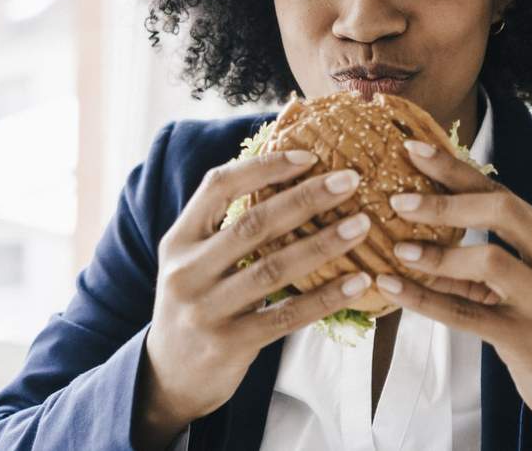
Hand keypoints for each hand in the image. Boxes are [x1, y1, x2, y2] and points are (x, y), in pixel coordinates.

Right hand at [133, 149, 374, 447]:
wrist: (169, 375)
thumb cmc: (196, 303)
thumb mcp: (193, 259)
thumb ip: (225, 224)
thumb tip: (287, 173)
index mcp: (179, 239)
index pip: (218, 186)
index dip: (263, 167)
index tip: (309, 156)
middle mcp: (186, 270)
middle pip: (253, 224)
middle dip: (306, 198)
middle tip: (350, 180)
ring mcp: (205, 309)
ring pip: (273, 268)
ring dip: (323, 244)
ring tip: (362, 225)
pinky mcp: (229, 344)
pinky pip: (286, 315)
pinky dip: (325, 297)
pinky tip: (357, 282)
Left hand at [373, 139, 531, 445]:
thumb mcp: (529, 280)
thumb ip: (486, 252)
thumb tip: (418, 221)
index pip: (503, 192)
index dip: (455, 169)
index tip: (412, 148)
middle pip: (504, 210)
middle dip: (447, 199)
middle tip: (398, 199)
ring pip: (490, 261)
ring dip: (438, 253)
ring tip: (397, 248)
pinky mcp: (527, 339)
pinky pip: (467, 313)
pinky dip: (424, 298)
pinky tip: (391, 286)